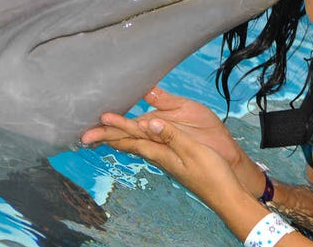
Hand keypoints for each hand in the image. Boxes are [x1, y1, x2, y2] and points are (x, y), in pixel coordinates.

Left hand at [89, 113, 247, 209]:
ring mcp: (166, 160)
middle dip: (109, 137)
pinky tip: (136, 142)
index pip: (134, 137)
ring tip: (103, 136)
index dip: (118, 127)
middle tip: (86, 136)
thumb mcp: (193, 150)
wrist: (226, 194)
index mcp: (162, 152)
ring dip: (120, 139)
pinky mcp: (174, 161)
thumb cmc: (212, 173)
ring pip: (137, 146)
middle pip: (130, 144)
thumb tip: (149, 123)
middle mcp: (160, 156)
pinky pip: (148, 149)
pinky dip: (136, 142)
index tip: (101, 118)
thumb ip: (171, 135)